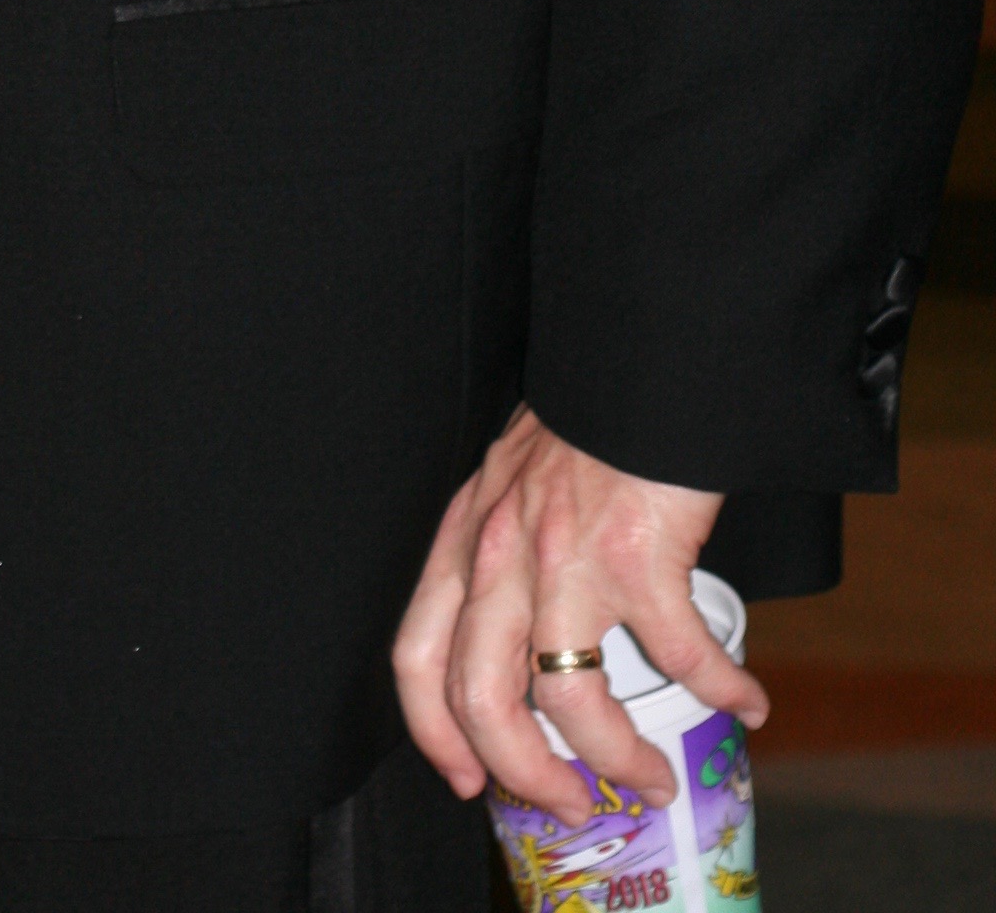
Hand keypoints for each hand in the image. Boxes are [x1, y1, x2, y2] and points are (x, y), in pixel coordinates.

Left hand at [392, 405, 765, 826]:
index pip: (418, 658)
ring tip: (654, 778)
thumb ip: (501, 557)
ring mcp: (568, 557)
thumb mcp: (509, 488)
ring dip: (618, 759)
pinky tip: (747, 703)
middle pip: (484, 701)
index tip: (467, 778)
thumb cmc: (582, 430)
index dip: (435, 734)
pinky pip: (680, 655)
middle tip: (570, 803)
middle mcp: (503, 555)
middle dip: (526, 775)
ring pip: (571, 698)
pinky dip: (721, 691)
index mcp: (466, 542)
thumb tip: (524, 649)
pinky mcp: (642, 555)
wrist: (639, 363)